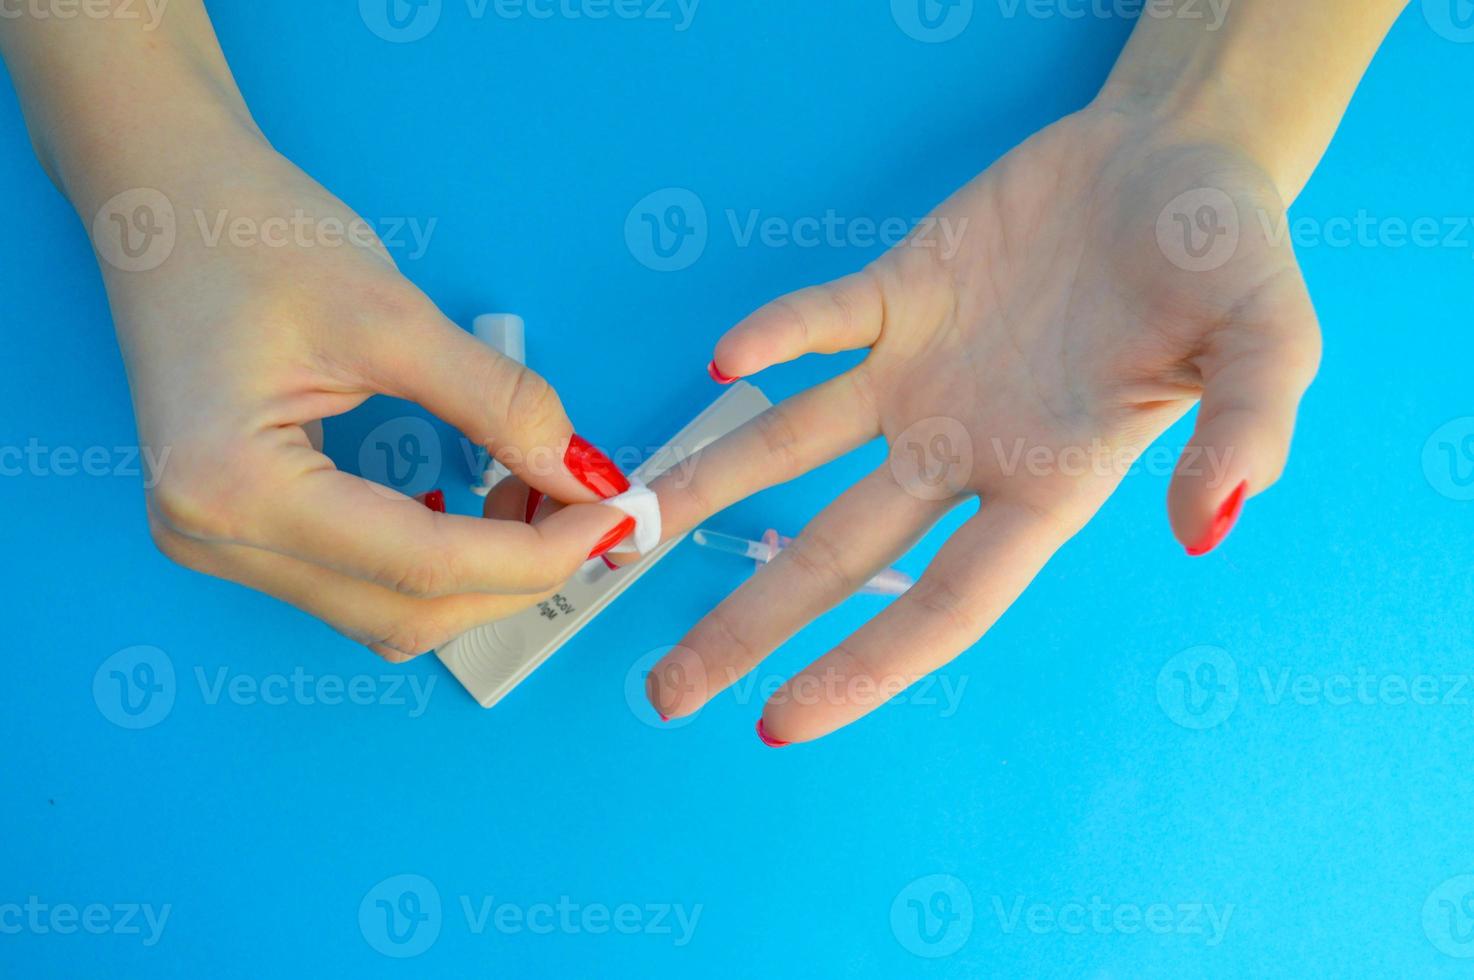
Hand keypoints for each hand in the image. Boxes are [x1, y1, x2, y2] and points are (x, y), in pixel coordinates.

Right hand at [96, 122, 632, 658]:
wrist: (167, 202)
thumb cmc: (255, 238)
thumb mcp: (393, 315)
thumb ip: (498, 404)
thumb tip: (585, 474)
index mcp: (232, 490)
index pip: (421, 565)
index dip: (536, 552)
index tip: (614, 516)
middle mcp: (213, 539)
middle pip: (406, 612)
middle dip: (517, 574)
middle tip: (592, 512)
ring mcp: (219, 545)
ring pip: (386, 614)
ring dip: (479, 578)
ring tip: (540, 505)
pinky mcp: (241, 532)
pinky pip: (360, 584)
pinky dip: (435, 565)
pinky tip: (479, 512)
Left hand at [643, 104, 1321, 741]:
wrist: (1179, 154)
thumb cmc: (1230, 255)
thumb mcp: (1271, 342)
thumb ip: (1246, 429)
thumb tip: (1207, 525)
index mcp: (1048, 485)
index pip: (942, 604)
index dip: (862, 668)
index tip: (777, 721)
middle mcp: (965, 448)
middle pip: (835, 553)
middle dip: (748, 622)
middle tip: (665, 691)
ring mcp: (920, 374)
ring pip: (793, 448)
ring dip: (711, 488)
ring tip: (627, 531)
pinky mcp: (898, 294)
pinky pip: (820, 323)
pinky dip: (775, 337)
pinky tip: (724, 361)